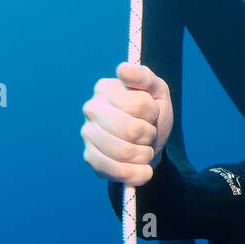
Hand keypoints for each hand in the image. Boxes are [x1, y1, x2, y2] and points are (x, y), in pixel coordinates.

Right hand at [81, 62, 173, 185]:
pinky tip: (144, 170)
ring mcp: (88, 134)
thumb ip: (144, 77)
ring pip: (125, 152)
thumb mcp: (156, 91)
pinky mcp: (90, 158)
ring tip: (145, 149)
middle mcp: (91, 109)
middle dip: (150, 135)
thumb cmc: (152, 113)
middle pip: (132, 130)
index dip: (153, 112)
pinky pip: (116, 171)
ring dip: (145, 154)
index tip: (151, 112)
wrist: (149, 142)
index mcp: (105, 88)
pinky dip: (137, 174)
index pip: (139, 104)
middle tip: (149, 133)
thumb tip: (124, 69)